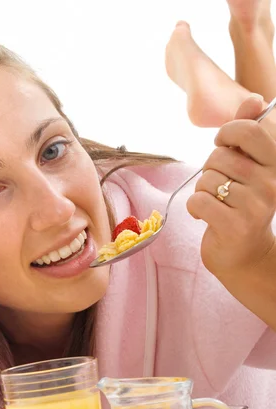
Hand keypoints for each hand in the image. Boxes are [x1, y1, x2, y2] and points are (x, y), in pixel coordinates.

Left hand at [187, 95, 275, 279]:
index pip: (249, 130)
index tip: (222, 146)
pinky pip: (198, 201)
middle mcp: (272, 184)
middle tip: (218, 185)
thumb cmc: (242, 205)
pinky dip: (194, 209)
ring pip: (206, 180)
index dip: (226, 134)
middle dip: (209, 169)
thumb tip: (255, 100)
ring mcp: (255, 206)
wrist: (245, 254)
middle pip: (219, 156)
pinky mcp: (235, 226)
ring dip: (202, 191)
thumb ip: (247, 135)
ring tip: (215, 203)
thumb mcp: (249, 167)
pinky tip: (206, 217)